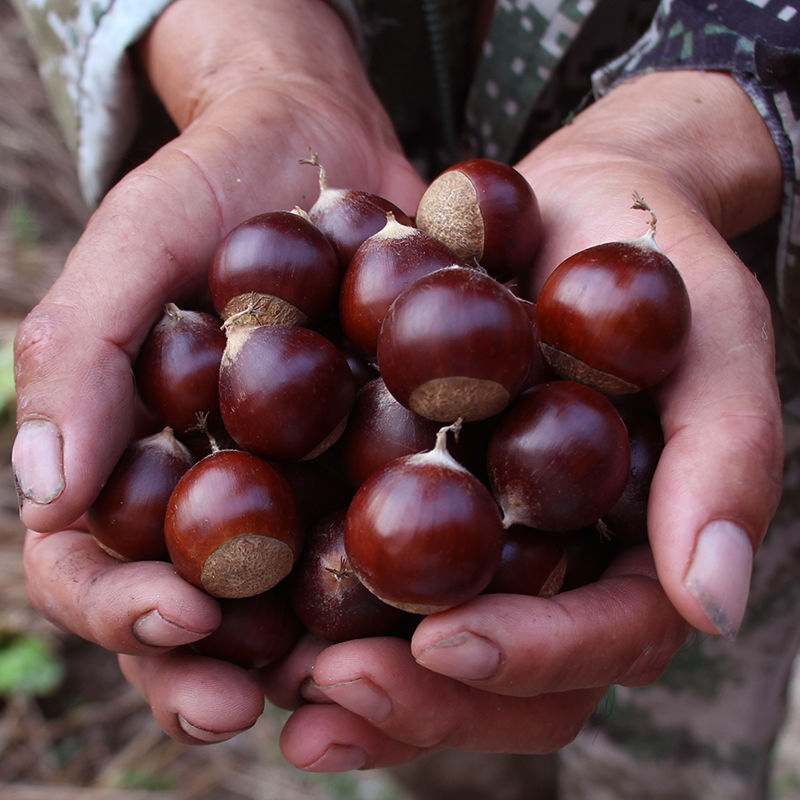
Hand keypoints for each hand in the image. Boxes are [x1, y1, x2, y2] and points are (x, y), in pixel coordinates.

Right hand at [15, 0, 423, 743]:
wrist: (321, 140)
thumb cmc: (212, 182)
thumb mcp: (136, 241)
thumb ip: (82, 351)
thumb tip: (42, 487)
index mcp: (135, 457)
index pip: (94, 562)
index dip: (119, 606)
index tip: (179, 615)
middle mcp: (216, 490)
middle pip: (194, 611)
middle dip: (206, 669)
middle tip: (243, 704)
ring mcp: (304, 484)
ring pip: (294, 602)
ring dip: (309, 656)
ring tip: (342, 685)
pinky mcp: (384, 459)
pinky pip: (394, 532)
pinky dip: (405, 577)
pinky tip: (435, 606)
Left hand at [258, 70, 783, 769]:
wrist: (569, 205)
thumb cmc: (655, 259)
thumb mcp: (712, 336)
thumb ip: (726, 458)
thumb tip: (715, 603)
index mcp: (636, 546)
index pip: (607, 636)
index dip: (535, 654)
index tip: (447, 643)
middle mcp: (556, 562)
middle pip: (509, 678)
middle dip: (427, 700)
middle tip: (333, 689)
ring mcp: (482, 538)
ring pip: (430, 651)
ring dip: (360, 685)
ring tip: (281, 687)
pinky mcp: (415, 494)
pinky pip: (366, 568)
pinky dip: (312, 604)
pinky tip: (248, 616)